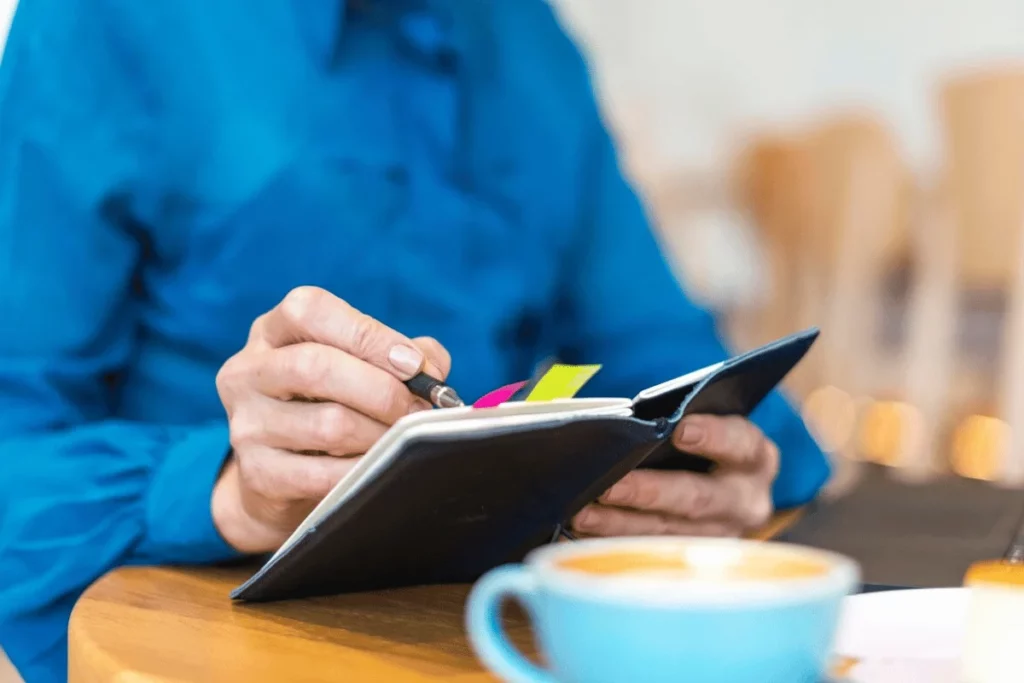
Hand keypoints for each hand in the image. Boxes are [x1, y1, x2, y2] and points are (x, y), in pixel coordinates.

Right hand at [212, 286, 450, 553]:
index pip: (311, 311)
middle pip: (316, 367)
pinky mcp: (257, 473)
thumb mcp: (358, 367)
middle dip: (382, 391)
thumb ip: (402, 356)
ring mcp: (247, 423)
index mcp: (273, 331)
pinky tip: (379, 468)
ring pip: (327, 425)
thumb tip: (432, 369)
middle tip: (420, 410)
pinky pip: (322, 474)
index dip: (369, 335)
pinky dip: (363, 471)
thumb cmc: (330, 405)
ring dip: (380, 435)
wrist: (278, 480)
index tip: (414, 364)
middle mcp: (248, 371)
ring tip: (404, 442)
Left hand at [572, 415, 778, 537]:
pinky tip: (587, 531)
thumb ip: (679, 425)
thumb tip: (629, 426)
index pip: (739, 443)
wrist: (722, 492)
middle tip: (609, 486)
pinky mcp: (695, 559)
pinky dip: (615, 541)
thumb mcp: (706, 429)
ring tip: (583, 514)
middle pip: (697, 498)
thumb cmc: (702, 447)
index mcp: (754, 457)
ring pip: (668, 532)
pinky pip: (651, 553)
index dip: (713, 436)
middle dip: (648, 492)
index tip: (679, 430)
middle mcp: (746, 501)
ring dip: (620, 524)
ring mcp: (722, 536)